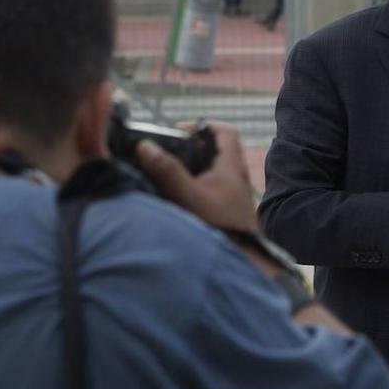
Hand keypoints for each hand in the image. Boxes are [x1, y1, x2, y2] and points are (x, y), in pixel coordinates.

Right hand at [135, 123, 255, 231]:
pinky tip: (176, 200)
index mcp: (231, 167)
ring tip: (166, 175)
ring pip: (211, 172)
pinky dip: (194, 189)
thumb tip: (146, 146)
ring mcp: (232, 196)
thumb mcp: (189, 197)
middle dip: (190, 149)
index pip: (225, 132)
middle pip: (215, 151)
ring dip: (191, 171)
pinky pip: (210, 191)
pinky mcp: (227, 212)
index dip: (204, 126)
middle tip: (167, 154)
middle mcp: (235, 178)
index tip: (180, 131)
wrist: (243, 262)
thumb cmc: (221, 227)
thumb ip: (168, 171)